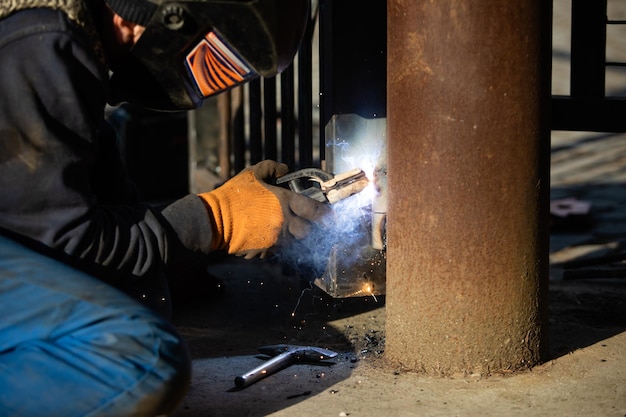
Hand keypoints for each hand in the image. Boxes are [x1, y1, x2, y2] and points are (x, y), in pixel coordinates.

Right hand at [198, 160, 329, 258]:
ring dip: (294, 236)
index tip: (332, 217)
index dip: (327, 214)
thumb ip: (272, 167)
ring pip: (295, 242)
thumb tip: (285, 169)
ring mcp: (276, 239)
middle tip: (306, 224)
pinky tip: (268, 236)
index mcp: (284, 202)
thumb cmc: (234, 195)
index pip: (314, 210)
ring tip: (285, 229)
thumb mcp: (252, 173)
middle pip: (308, 231)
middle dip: (310, 228)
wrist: (215, 220)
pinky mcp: (266, 251)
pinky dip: (278, 244)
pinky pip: (279, 249)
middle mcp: (284, 222)